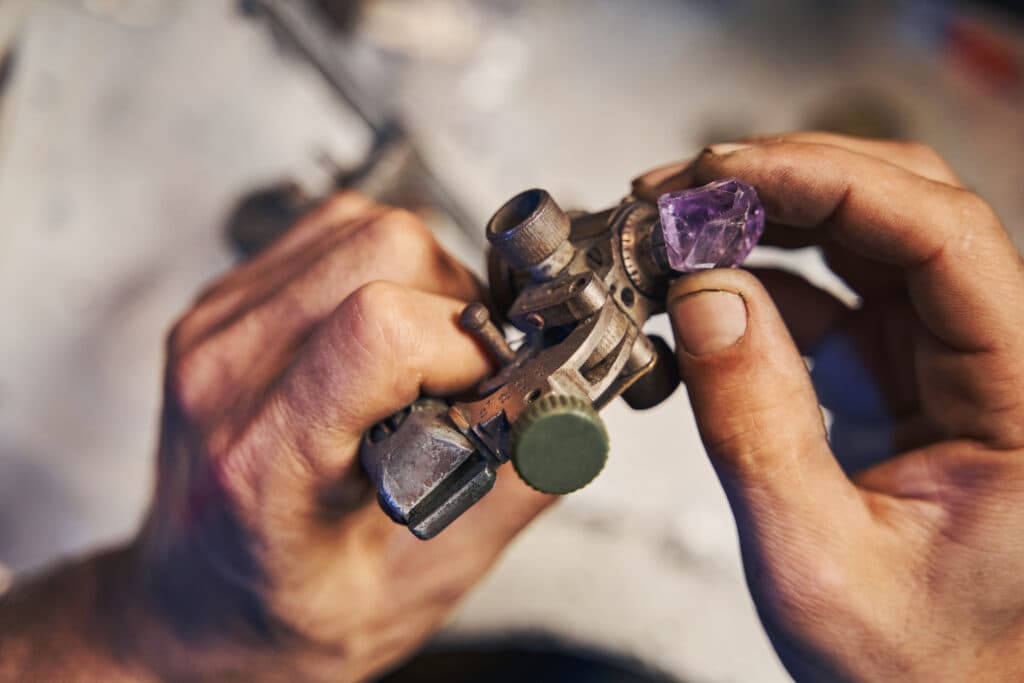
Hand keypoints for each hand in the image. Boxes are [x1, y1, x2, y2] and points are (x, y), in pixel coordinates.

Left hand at [122, 195, 550, 680]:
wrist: (195, 605)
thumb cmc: (286, 611)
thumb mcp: (417, 587)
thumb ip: (509, 495)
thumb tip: (568, 416)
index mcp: (265, 462)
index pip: (379, 332)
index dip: (468, 344)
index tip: (491, 385)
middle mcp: (225, 376)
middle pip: (381, 251)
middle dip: (457, 304)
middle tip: (465, 373)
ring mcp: (216, 329)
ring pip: (361, 225)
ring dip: (424, 281)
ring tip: (423, 358)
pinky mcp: (223, 303)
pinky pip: (327, 232)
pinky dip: (382, 269)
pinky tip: (382, 336)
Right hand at [636, 133, 1023, 680]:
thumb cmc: (916, 659)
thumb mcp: (815, 561)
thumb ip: (754, 429)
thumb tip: (702, 297)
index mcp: (1022, 399)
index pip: (943, 238)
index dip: (829, 181)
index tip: (725, 173)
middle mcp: (994, 357)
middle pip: (904, 208)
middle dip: (785, 180)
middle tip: (681, 187)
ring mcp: (941, 356)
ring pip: (863, 233)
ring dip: (764, 214)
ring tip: (675, 222)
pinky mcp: (894, 368)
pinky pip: (827, 287)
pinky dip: (757, 270)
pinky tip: (698, 279)